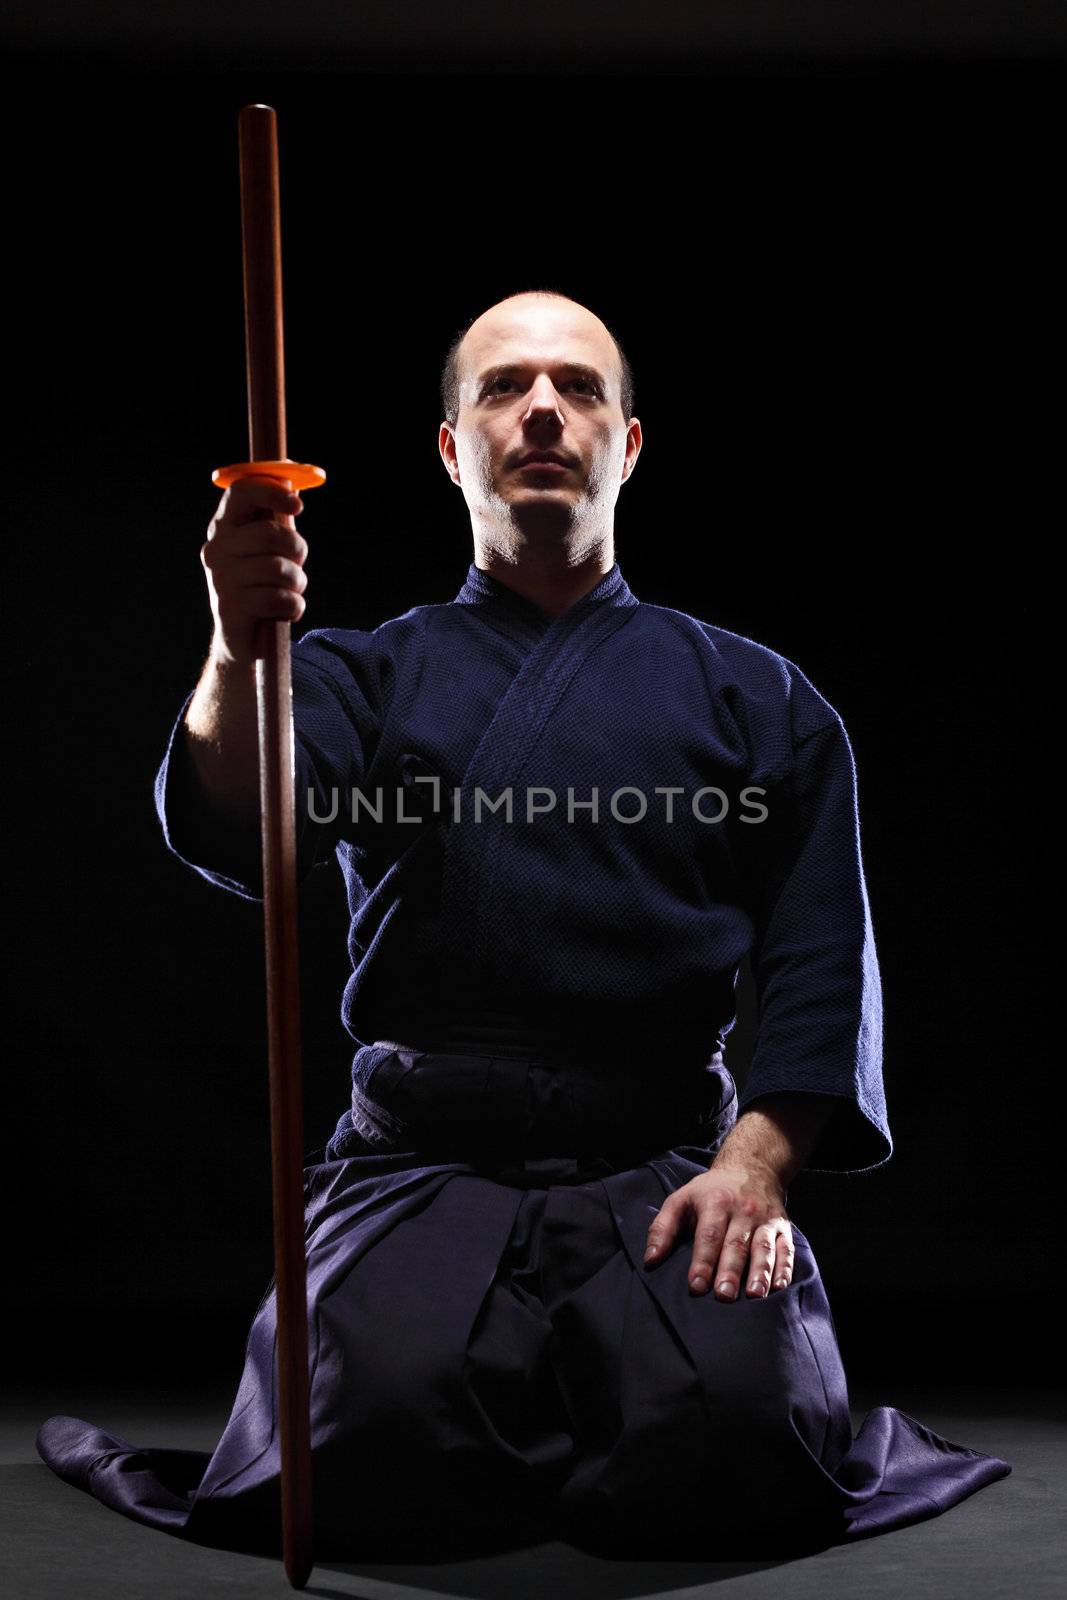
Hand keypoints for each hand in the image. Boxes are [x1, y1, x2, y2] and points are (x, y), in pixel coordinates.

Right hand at [201, 475, 307, 666]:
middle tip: (297, 563)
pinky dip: (292, 607)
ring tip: (289, 591)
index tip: (297, 506)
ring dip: (296, 582)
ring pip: (278, 569)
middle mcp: (217, 549)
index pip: (242, 491)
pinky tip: (284, 611)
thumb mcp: (268, 548)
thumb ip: (276, 518)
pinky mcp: (229, 608)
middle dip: (296, 549)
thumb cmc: (261, 585)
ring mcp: (220, 579)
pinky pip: (277, 599)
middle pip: (269, 533)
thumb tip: (292, 487)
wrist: (241, 639)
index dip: (272, 492)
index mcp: (224, 526)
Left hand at [642, 1159, 794, 1299]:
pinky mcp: (782, 1227)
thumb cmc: (710, 1191)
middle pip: (736, 1244)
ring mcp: (766, 1219)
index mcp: (716, 1203)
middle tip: (723, 1296)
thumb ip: (663, 1229)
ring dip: (760, 1272)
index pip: (708, 1235)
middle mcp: (743, 1211)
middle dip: (730, 1271)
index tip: (696, 1286)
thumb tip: (650, 1260)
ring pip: (763, 1248)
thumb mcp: (681, 1199)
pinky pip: (786, 1249)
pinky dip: (784, 1268)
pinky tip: (779, 1287)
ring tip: (753, 1295)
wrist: (751, 1167)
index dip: (702, 1261)